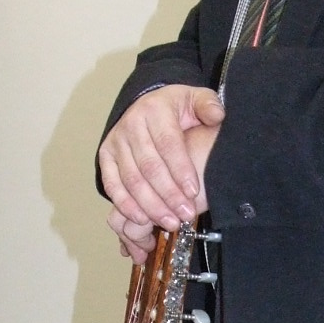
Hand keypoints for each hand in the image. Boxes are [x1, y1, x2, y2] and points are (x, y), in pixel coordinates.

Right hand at [98, 85, 224, 241]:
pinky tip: (143, 220)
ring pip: (132, 179)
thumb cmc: (174, 109)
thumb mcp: (194, 100)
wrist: (145, 106)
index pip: (168, 144)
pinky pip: (112, 184)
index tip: (194, 192)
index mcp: (155, 110)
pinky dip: (126, 205)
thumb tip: (217, 115)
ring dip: (151, 205)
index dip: (181, 170)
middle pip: (150, 166)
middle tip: (186, 214)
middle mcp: (131, 125)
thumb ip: (208, 105)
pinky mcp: (106, 157)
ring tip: (170, 222)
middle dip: (169, 194)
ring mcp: (116, 142)